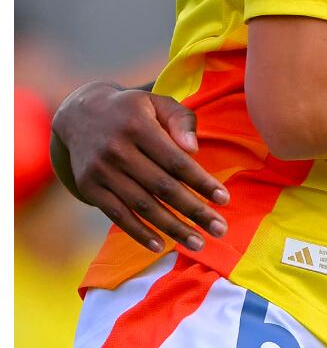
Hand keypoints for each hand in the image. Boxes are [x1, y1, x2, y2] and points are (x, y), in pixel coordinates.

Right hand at [51, 80, 228, 253]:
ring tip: (197, 243)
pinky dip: (138, 232)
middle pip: (162, 187)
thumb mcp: (159, 103)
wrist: (80, 113)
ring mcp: (100, 171)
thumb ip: (181, 121)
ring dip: (171, 228)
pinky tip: (160, 245)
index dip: (201, 182)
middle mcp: (117, 150)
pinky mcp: (88, 187)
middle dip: (194, 211)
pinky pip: (116, 215)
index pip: (176, 161)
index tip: (224, 200)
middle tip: (220, 229)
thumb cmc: (133, 110)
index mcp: (139, 127)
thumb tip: (194, 151)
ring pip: (141, 205)